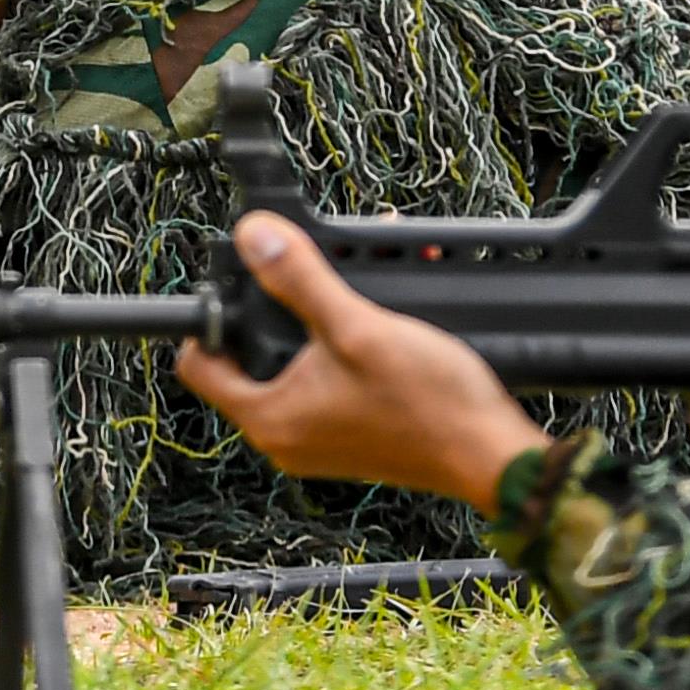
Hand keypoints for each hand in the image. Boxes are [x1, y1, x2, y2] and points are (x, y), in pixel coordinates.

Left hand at [172, 214, 551, 506]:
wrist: (490, 453)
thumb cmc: (429, 403)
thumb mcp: (357, 327)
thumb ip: (300, 279)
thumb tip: (253, 237)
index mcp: (271, 418)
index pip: (199, 364)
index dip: (211, 317)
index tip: (237, 282)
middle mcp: (287, 437)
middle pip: (250, 358)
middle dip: (276, 307)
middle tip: (298, 270)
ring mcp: (320, 439)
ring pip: (296, 364)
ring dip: (317, 318)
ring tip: (346, 282)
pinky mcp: (351, 435)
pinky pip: (328, 380)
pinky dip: (343, 343)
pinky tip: (376, 314)